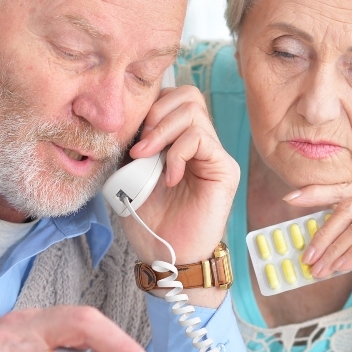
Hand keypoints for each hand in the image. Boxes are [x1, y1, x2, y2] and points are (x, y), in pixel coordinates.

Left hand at [120, 86, 239, 267]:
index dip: (150, 107)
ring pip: (193, 110)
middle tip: (140, 146)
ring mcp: (214, 154)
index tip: (130, 136)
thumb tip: (127, 119)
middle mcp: (200, 142)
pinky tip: (169, 177)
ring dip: (162, 131)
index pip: (172, 97)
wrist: (167, 256)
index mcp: (179, 141)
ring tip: (148, 159)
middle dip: (156, 113)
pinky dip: (178, 153)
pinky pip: (201, 138)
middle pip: (187, 94)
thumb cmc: (150, 222)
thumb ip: (133, 145)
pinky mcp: (224, 169)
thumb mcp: (130, 176)